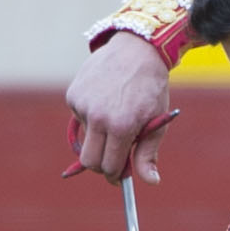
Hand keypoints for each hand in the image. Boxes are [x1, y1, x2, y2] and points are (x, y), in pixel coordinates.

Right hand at [64, 30, 172, 182]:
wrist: (137, 48)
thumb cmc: (150, 88)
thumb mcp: (156, 121)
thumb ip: (149, 153)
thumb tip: (151, 181)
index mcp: (121, 126)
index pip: (109, 167)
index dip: (115, 175)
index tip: (119, 175)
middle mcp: (98, 117)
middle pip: (89, 160)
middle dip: (101, 165)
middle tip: (113, 158)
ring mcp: (82, 105)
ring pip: (86, 138)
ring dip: (99, 135)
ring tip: (115, 113)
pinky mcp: (73, 94)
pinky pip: (79, 118)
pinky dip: (91, 116)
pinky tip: (104, 99)